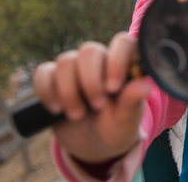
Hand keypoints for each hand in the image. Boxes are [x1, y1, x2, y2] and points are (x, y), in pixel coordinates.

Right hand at [32, 32, 149, 162]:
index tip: (113, 88)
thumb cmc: (116, 128)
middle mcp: (101, 60)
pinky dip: (47, 92)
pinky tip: (56, 109)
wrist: (93, 144)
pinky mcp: (53, 77)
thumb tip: (143, 86)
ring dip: (69, 92)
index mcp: (125, 64)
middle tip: (97, 106)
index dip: (116, 61)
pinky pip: (43, 72)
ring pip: (65, 61)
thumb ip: (133, 102)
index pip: (123, 43)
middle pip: (89, 50)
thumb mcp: (126, 120)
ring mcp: (76, 67)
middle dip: (90, 81)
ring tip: (78, 116)